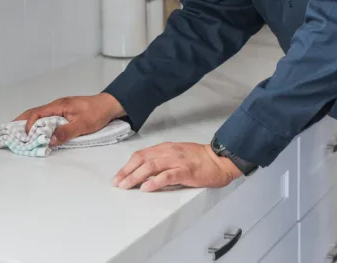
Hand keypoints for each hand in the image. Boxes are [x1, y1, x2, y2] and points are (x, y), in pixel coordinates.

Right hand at [13, 93, 123, 146]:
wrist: (110, 105)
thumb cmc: (98, 112)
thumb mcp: (83, 125)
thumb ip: (66, 132)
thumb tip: (50, 140)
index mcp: (59, 105)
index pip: (37, 113)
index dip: (29, 125)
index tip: (25, 136)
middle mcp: (57, 106)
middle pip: (34, 112)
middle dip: (20, 121)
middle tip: (8, 131)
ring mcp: (60, 109)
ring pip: (40, 115)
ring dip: (29, 123)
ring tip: (18, 134)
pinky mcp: (64, 113)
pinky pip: (47, 118)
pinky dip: (38, 124)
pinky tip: (37, 132)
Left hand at [112, 142, 242, 192]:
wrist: (219, 160)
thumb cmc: (200, 159)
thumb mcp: (177, 154)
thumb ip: (162, 160)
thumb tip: (144, 172)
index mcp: (165, 148)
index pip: (141, 155)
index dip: (127, 165)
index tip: (118, 176)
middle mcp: (168, 152)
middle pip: (142, 160)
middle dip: (126, 172)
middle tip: (117, 183)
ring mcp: (177, 161)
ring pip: (150, 167)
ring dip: (135, 177)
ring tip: (126, 186)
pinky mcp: (185, 171)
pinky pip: (166, 176)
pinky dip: (154, 182)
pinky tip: (146, 187)